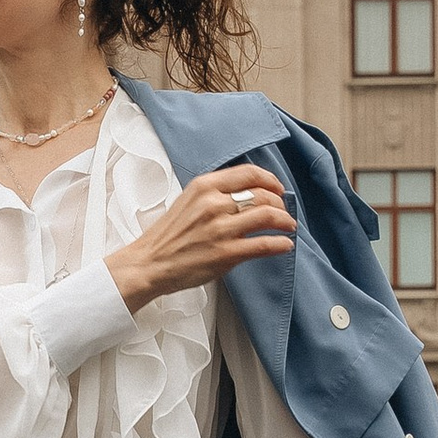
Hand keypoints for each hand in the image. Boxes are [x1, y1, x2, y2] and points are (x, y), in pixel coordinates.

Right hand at [107, 164, 299, 309]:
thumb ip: (214, 193)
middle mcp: (213, 203)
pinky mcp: (226, 253)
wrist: (149, 263)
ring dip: (284, 221)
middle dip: (279, 203)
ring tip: (287, 226)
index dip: (269, 180)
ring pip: (268, 215)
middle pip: (262, 194)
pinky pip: (264, 244)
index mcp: (204, 186)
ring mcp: (220, 229)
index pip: (248, 173)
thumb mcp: (188, 201)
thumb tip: (247, 192)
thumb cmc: (168, 236)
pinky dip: (280, 244)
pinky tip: (284, 244)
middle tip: (282, 211)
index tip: (277, 188)